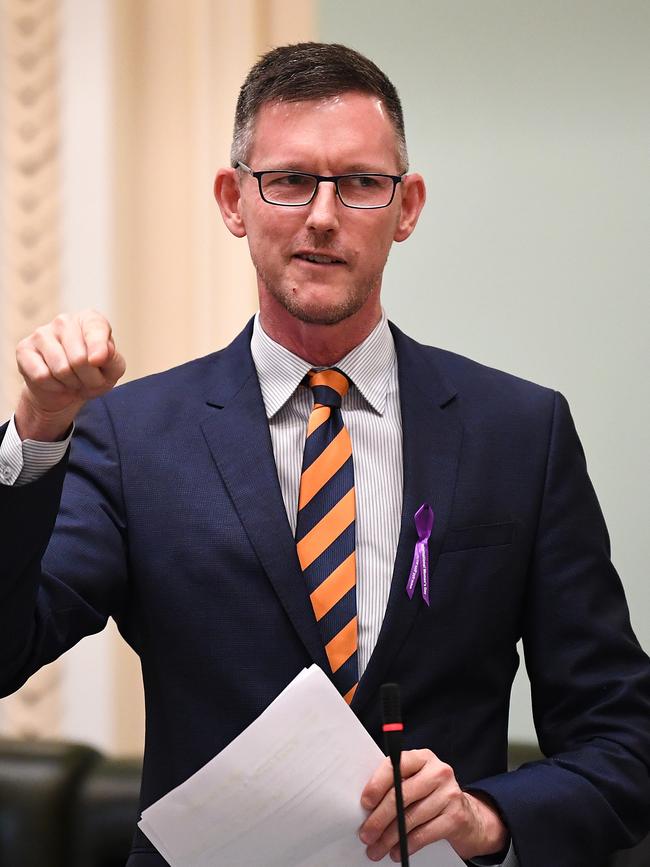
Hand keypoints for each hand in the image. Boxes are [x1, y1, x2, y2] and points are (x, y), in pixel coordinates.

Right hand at [15, 310, 125, 441]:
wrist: (66, 390)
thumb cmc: (93, 373)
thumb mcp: (112, 369)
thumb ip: (113, 359)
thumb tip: (98, 356)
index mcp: (89, 320)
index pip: (96, 329)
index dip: (98, 348)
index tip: (97, 361)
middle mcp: (64, 321)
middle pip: (79, 359)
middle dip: (89, 379)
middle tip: (88, 379)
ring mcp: (41, 333)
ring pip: (61, 369)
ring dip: (72, 384)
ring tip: (73, 380)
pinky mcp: (24, 349)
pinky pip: (42, 376)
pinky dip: (54, 387)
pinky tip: (56, 381)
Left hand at [359, 749, 507, 861]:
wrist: (468, 815)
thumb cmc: (431, 797)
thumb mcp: (414, 782)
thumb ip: (395, 785)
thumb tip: (366, 807)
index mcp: (422, 757)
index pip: (396, 766)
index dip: (378, 785)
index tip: (365, 803)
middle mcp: (438, 771)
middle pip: (402, 795)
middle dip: (379, 818)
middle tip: (366, 835)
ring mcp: (449, 793)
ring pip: (411, 818)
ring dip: (389, 837)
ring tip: (377, 848)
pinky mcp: (456, 816)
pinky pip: (424, 834)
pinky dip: (407, 845)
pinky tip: (397, 851)